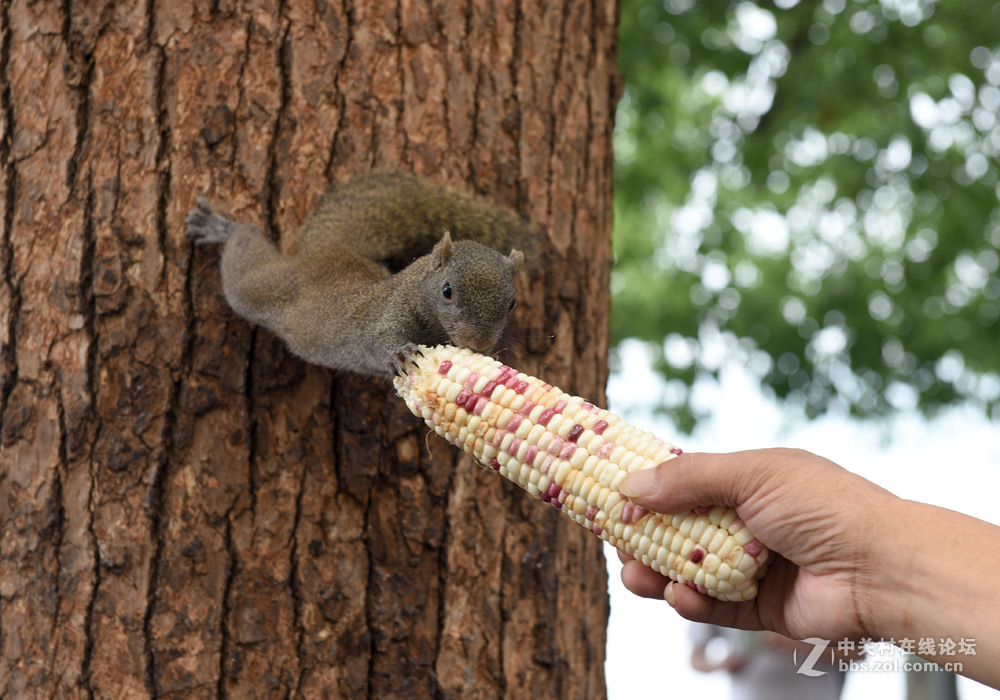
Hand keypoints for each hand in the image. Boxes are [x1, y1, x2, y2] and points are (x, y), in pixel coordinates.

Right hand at [618, 449, 893, 643]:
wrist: (882, 568)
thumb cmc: (824, 506)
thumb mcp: (752, 474)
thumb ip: (688, 478)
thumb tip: (629, 484)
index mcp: (747, 483)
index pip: (684, 484)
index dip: (648, 490)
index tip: (609, 494)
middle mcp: (747, 523)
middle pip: (680, 530)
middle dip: (643, 536)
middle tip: (613, 541)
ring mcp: (753, 566)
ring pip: (689, 570)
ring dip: (657, 572)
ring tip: (633, 574)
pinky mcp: (760, 607)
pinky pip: (714, 606)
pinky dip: (691, 602)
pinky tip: (678, 595)